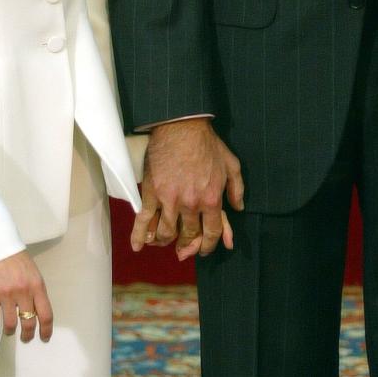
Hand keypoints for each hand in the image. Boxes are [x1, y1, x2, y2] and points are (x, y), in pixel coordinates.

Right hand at [0, 252, 52, 342]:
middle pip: (29, 323)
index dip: (46, 329)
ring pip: (10, 324)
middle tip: (26, 338)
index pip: (46, 314)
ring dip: (10, 331)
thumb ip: (34, 290)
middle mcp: (23, 292)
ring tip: (9, 331)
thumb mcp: (31, 271)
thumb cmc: (12, 256)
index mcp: (37, 285)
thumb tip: (34, 310)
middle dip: (28, 335)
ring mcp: (5, 295)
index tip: (45, 337)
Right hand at [132, 119, 245, 260]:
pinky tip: (139, 246)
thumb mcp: (231, 165)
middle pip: (188, 236)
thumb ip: (237, 189)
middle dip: (188, 246)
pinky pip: (144, 220)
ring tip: (166, 242)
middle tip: (185, 249)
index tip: (205, 249)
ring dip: (166, 242)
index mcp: (211, 199)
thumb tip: (238, 208)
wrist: (180, 127)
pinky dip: (140, 235)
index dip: (208, 245)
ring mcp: (168, 200)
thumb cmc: (207, 144)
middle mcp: (190, 204)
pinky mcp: (151, 194)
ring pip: (166, 233)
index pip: (211, 233)